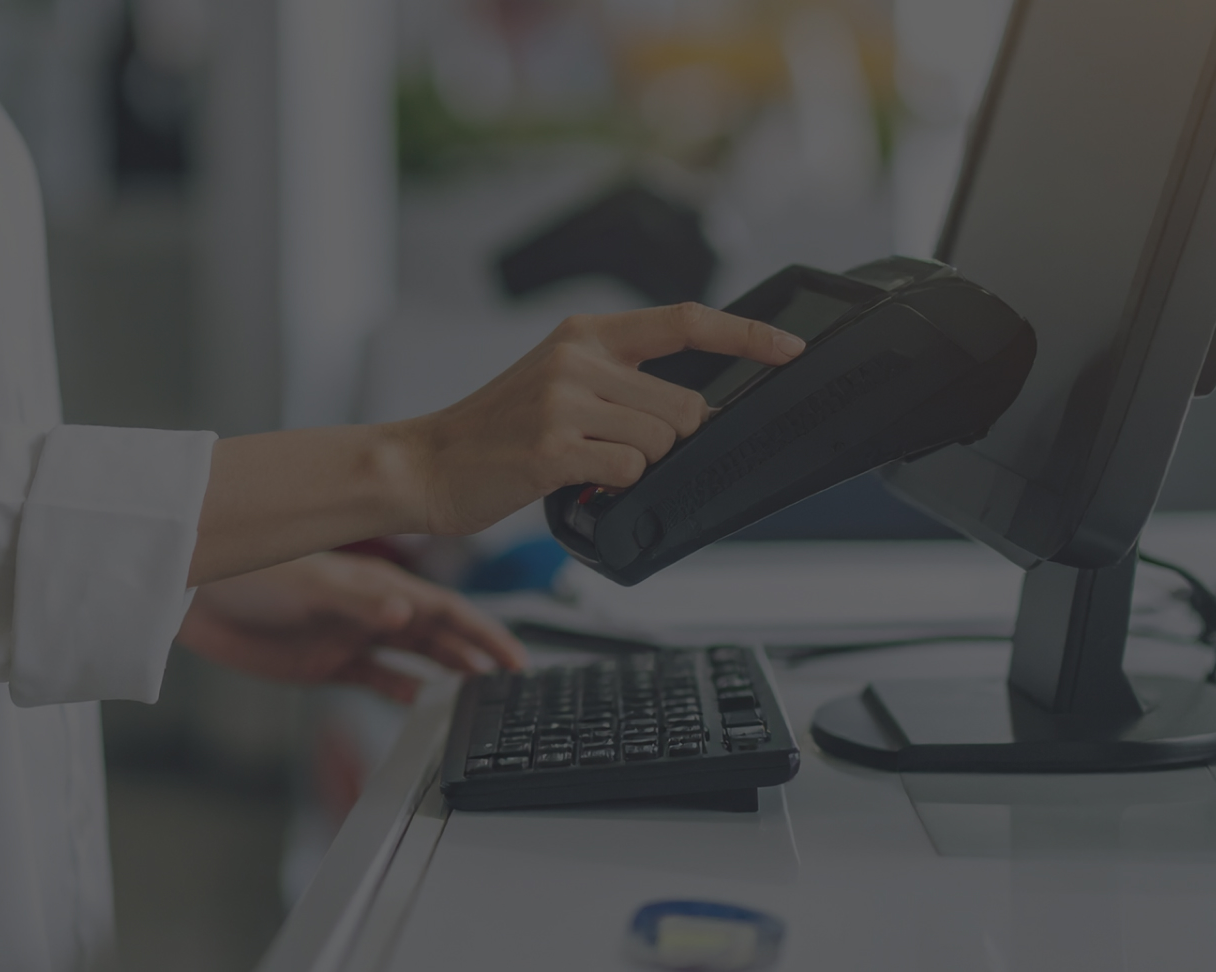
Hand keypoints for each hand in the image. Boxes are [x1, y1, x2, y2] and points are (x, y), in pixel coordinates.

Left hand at [176, 552, 526, 702]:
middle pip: (438, 634)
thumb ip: (359, 601)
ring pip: (413, 657)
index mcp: (376, 584)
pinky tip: (423, 703)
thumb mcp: (309, 586)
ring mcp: (349, 637)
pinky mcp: (324, 663)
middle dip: (477, 655)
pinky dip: (402, 690)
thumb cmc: (249, 574)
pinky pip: (376, 678)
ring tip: (480, 695)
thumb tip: (407, 613)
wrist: (196, 596)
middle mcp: (370, 610)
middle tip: (512, 684)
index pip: (445, 608)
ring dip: (447, 673)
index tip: (514, 656)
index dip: (483, 631)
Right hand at [390, 302, 802, 536]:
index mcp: (585, 334)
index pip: (685, 320)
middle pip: (684, 405)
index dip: (746, 334)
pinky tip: (576, 480)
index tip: (788, 348)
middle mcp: (578, 357)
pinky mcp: (555, 446)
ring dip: (638, 465)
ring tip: (587, 464)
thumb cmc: (495, 432)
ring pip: (662, 440)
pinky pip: (631, 470)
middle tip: (615, 450)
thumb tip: (690, 408)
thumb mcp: (555, 381)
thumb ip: (617, 380)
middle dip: (669, 440)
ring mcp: (565, 399)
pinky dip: (614, 485)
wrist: (427, 464)